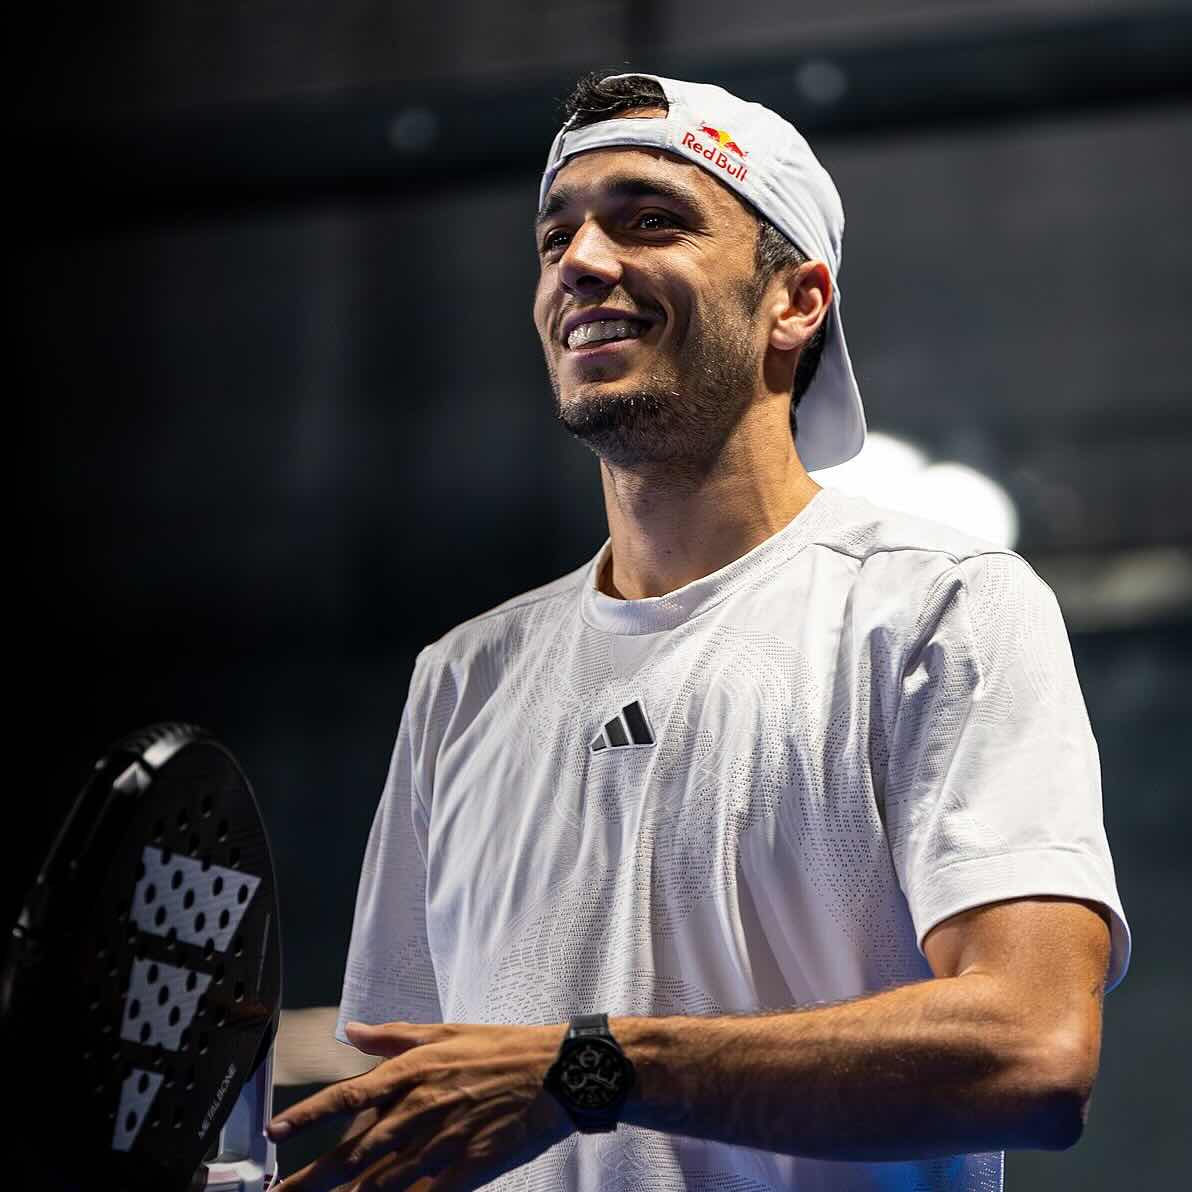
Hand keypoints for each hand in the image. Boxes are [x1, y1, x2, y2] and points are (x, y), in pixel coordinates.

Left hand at [267, 1020, 573, 1190]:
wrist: (554, 1072)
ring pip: (380, 1181)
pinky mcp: (464, 1169)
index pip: (347, 1097)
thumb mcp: (445, 1031)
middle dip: (312, 1177)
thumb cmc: (500, 1049)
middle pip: (354, 1151)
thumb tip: (351, 1032)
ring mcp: (441, 1142)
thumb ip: (393, 1036)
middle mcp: (419, 1109)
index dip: (307, 1116)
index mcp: (412, 1072)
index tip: (275, 1133)